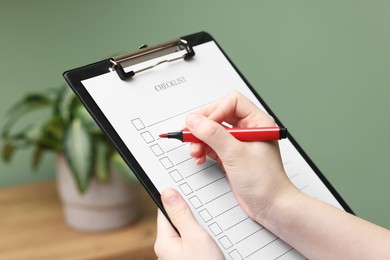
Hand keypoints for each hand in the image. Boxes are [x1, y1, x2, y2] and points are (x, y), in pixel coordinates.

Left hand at [154, 188, 223, 259]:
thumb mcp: (195, 237)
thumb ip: (181, 214)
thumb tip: (167, 193)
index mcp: (164, 242)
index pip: (165, 211)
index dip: (176, 199)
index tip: (187, 190)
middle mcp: (167, 250)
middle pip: (177, 221)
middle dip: (192, 215)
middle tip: (206, 214)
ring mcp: (178, 255)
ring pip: (187, 231)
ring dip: (199, 227)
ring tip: (212, 229)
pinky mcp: (190, 257)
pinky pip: (193, 242)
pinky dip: (203, 237)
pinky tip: (214, 239)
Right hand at [186, 91, 297, 221]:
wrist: (270, 207)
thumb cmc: (266, 182)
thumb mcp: (236, 154)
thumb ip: (213, 134)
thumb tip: (194, 120)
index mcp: (257, 122)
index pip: (231, 102)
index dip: (215, 111)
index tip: (203, 125)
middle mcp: (248, 129)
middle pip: (218, 115)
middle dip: (203, 127)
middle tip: (190, 135)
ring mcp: (238, 143)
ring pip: (212, 131)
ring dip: (199, 140)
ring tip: (195, 151)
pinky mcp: (230, 155)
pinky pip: (211, 145)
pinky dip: (202, 150)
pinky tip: (199, 157)